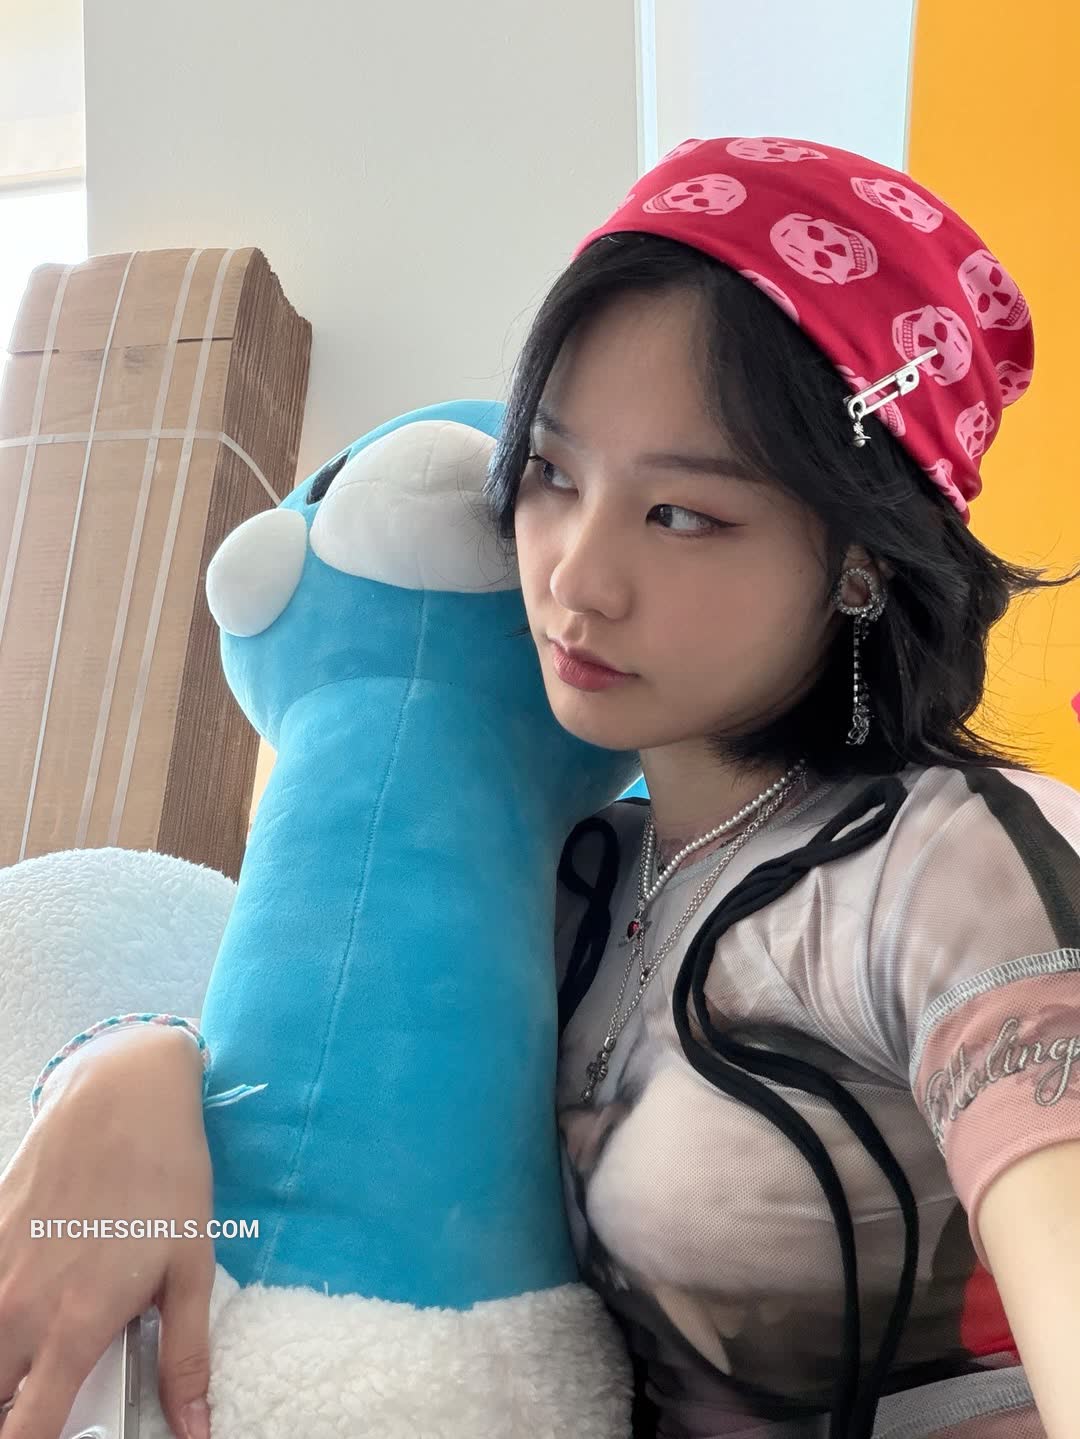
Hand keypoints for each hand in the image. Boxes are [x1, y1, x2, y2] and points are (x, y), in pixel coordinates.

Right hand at [0, 1025, 214, 1438]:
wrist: (122, 1094)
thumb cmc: (165, 1178)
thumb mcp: (192, 1269)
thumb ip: (186, 1359)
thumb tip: (195, 1431)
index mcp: (74, 1328)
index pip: (25, 1435)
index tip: (60, 1437)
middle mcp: (19, 1310)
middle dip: (13, 1411)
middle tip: (52, 1392)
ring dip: (2, 1365)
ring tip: (39, 1356)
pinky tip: (27, 1298)